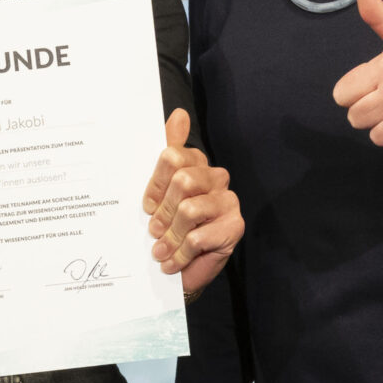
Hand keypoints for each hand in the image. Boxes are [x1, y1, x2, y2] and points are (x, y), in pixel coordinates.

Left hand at [142, 108, 243, 297]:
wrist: (185, 268)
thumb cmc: (172, 227)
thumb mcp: (161, 192)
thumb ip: (169, 152)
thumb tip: (178, 114)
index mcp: (196, 164)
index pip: (173, 156)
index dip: (155, 183)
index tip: (147, 206)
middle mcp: (216, 177)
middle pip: (182, 181)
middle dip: (163, 212)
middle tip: (154, 231)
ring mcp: (228, 201)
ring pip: (189, 210)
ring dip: (170, 236)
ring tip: (161, 250)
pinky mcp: (235, 227)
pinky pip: (198, 237)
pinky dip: (180, 254)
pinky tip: (173, 261)